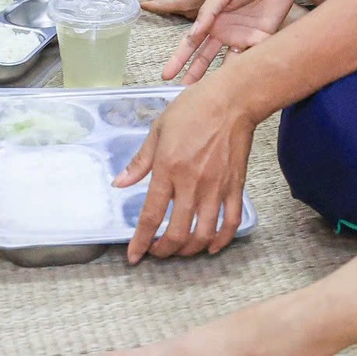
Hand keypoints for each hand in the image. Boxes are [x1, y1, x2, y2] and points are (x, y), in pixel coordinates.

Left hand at [114, 79, 255, 261]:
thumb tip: (121, 183)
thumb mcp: (158, 129)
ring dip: (190, 249)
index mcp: (168, 168)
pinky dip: (221, 240)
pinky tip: (211, 245)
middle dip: (164, 250)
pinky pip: (231, 222)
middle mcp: (192, 183)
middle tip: (157, 252)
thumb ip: (140, 161)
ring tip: (180, 249)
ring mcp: (216, 187)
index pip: (151, 215)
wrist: (233, 99)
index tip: (133, 256)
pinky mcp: (236, 186)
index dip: (140, 241)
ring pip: (203, 234)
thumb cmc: (195, 108)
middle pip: (177, 232)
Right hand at [163, 0, 298, 84]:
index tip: (166, 75)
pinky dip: (246, 67)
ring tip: (209, 95)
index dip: (179, 59)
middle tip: (183, 92)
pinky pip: (251, 57)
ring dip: (219, 78)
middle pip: (205, 57)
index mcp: (211, 18)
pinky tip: (239, 81)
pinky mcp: (261, 39)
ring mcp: (242, 36)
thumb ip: (209, 12)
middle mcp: (224, 31)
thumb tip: (193, 34)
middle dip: (194, 74)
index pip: (191, 42)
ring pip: (227, 63)